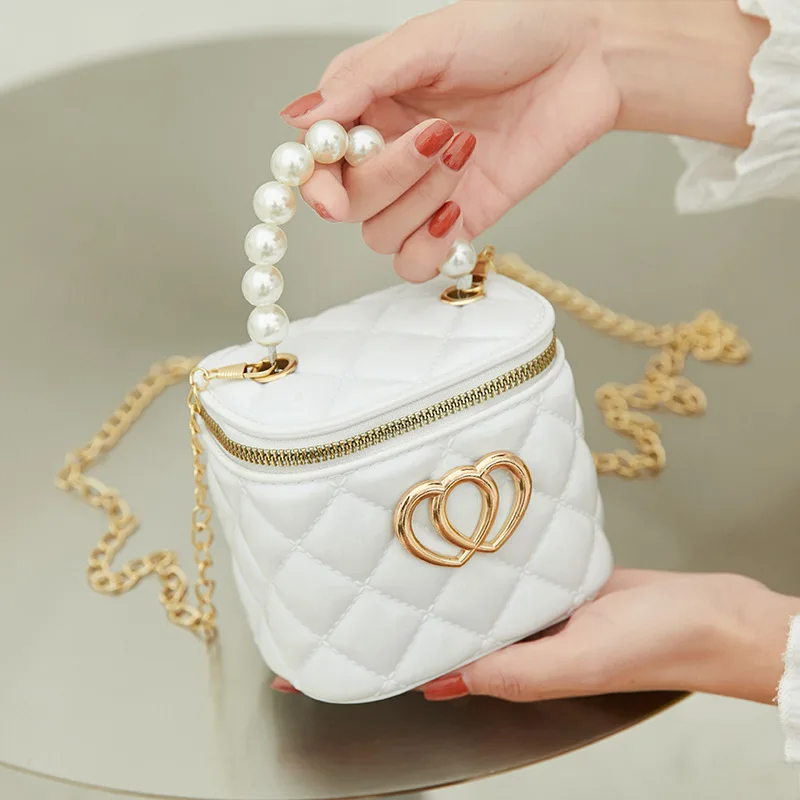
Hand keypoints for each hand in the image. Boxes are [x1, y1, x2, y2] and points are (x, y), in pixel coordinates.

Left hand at [271, 569, 798, 703]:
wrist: (701, 612)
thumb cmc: (649, 645)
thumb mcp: (573, 664)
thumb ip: (507, 672)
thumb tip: (437, 681)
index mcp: (501, 668)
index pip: (415, 671)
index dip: (361, 668)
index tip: (301, 662)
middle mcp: (500, 637)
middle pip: (423, 629)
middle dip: (371, 618)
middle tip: (317, 594)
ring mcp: (518, 604)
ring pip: (453, 594)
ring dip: (412, 581)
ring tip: (361, 557)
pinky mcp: (538, 575)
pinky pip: (491, 567)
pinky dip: (463, 555)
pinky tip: (436, 534)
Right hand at [279, 0, 766, 279]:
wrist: (586, 57)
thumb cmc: (512, 30)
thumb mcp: (425, 42)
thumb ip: (359, 82)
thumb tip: (298, 122)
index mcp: (369, 107)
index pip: (316, 164)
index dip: (315, 184)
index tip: (331, 190)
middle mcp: (390, 153)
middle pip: (349, 206)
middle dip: (389, 177)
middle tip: (438, 134)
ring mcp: (425, 191)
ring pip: (381, 237)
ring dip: (418, 203)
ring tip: (464, 151)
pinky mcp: (461, 217)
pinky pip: (419, 262)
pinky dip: (430, 249)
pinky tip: (455, 211)